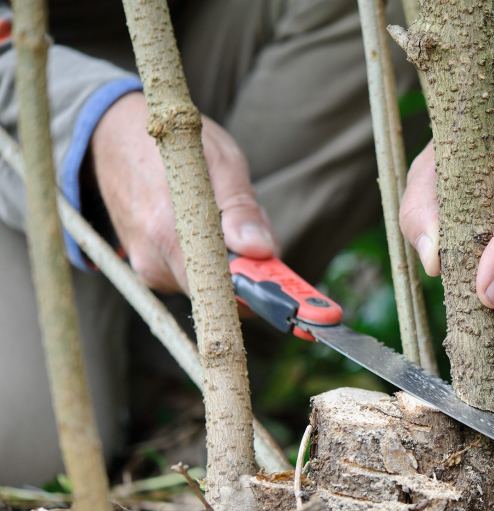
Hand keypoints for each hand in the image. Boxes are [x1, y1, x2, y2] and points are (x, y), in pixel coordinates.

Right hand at [90, 92, 275, 292]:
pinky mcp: (149, 269)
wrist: (113, 136)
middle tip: (251, 226)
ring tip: (220, 212)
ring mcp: (147, 269)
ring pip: (210, 282)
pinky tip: (204, 222)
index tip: (279, 278)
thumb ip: (241, 209)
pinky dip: (211, 255)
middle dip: (247, 266)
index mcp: (168, 235)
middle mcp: (152, 262)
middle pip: (222, 288)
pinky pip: (194, 274)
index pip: (222, 290)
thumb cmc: (172, 145)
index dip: (257, 288)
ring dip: (229, 258)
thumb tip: (261, 250)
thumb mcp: (219, 161)